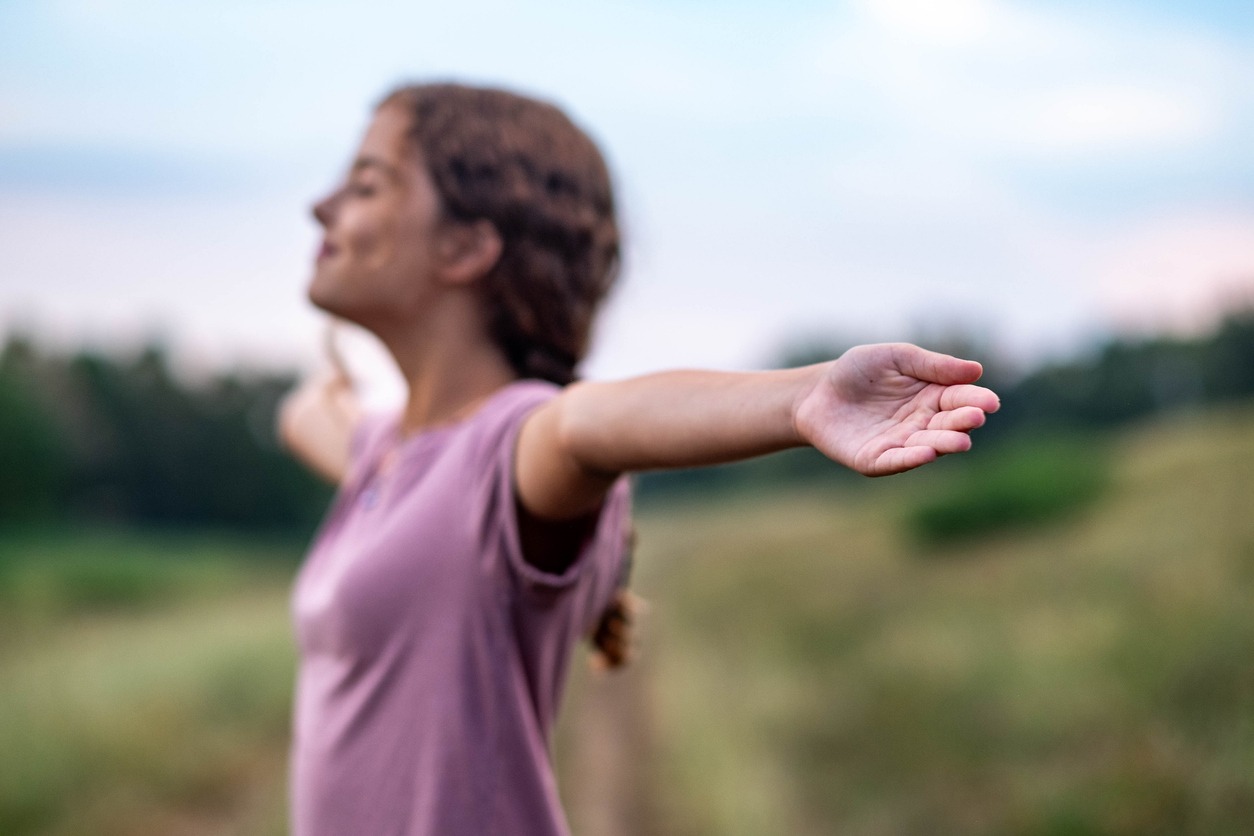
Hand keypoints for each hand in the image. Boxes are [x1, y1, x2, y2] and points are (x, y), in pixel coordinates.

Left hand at [793, 343, 999, 475]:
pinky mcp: (875, 460)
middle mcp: (921, 423)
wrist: (815, 393)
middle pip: (948, 424)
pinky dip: (911, 458)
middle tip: (976, 417)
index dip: (975, 400)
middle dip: (963, 422)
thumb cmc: (857, 372)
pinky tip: (927, 453)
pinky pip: (896, 461)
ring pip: (928, 445)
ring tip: (960, 441)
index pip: (959, 398)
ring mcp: (900, 443)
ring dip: (944, 443)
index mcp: (931, 396)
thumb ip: (931, 365)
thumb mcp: (895, 357)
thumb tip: (976, 370)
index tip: (990, 402)